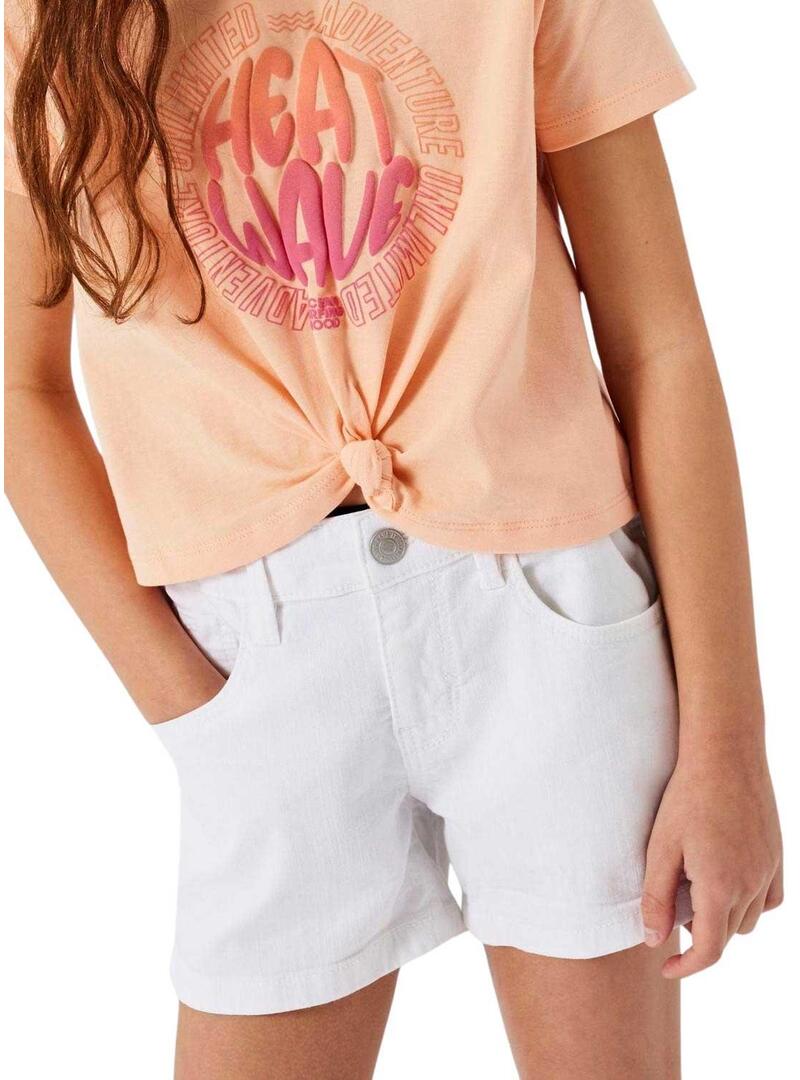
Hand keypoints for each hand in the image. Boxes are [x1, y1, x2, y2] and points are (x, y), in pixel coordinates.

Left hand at [641, 741, 782, 977]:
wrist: (725, 753)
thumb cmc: (686, 797)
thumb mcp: (660, 847)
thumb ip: (656, 897)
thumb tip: (654, 940)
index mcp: (720, 887)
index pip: (709, 950)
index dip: (686, 967)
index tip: (666, 966)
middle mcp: (751, 884)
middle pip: (727, 935)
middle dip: (698, 935)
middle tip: (671, 907)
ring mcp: (769, 870)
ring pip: (749, 920)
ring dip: (723, 918)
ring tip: (694, 888)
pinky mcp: (777, 855)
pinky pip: (769, 899)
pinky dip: (749, 903)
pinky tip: (726, 882)